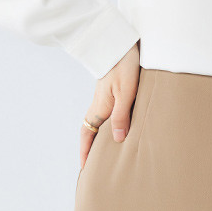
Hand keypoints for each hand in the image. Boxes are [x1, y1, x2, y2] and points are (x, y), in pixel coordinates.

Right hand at [80, 42, 141, 168]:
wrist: (120, 41)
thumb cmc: (124, 65)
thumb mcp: (126, 91)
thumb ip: (122, 115)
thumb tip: (117, 140)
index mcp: (100, 107)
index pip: (87, 135)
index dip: (86, 152)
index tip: (85, 169)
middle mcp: (100, 103)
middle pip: (92, 130)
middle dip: (92, 148)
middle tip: (95, 165)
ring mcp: (105, 96)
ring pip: (100, 121)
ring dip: (101, 136)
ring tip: (109, 150)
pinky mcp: (113, 89)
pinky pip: (109, 112)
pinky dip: (111, 123)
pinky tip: (121, 125)